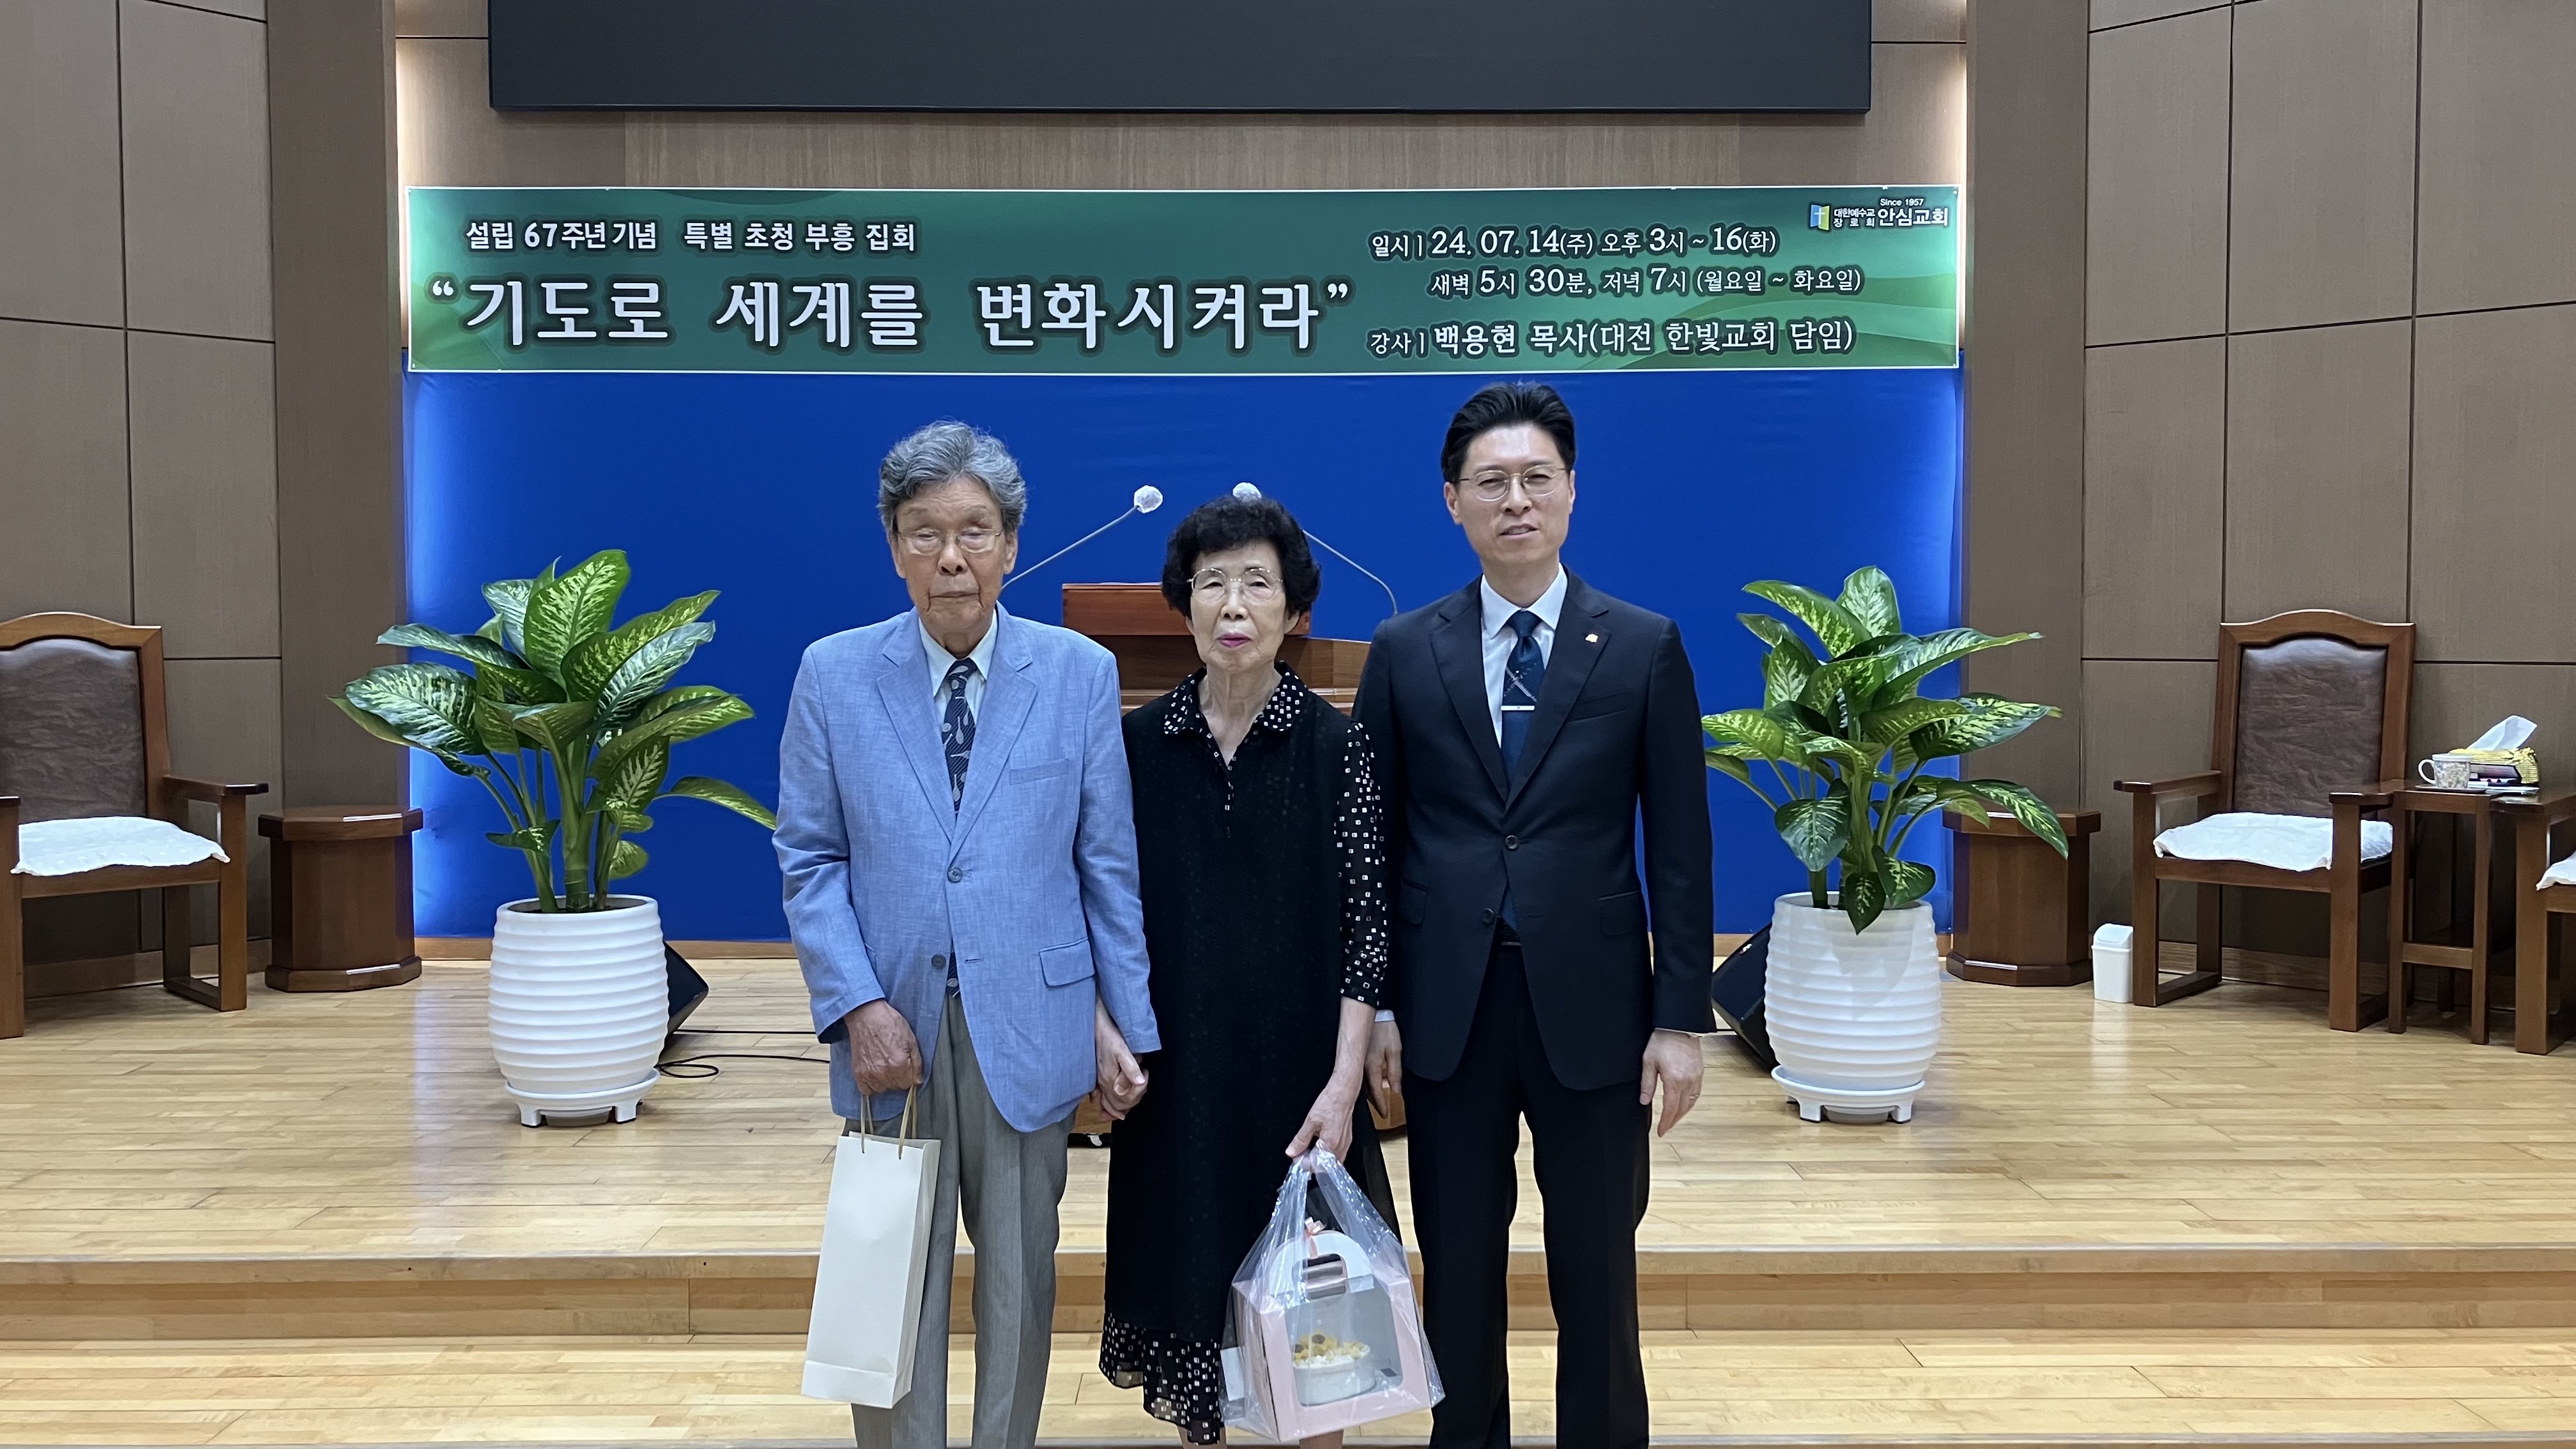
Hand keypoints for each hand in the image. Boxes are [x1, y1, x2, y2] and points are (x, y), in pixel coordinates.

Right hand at [845, 1000, 922, 1095]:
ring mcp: (869, 1074)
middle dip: (897, 1077)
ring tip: (883, 1065)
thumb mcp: (911, 1040)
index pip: (908, 1084)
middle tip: (893, 1061)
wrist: (866, 1015)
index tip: (905, 1066)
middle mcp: (884, 1072)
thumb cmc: (889, 1023)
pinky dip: (871, 1084)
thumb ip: (916, 1063)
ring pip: (882, 1089)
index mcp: (899, 1064)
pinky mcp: (858, 1073)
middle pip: (896, 1087)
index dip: (908, 1075)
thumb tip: (918, 1081)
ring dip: (884, 1081)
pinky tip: (874, 1072)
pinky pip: (866, 1090)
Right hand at [1092, 998, 1147, 1120]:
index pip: (1127, 1098)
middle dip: (1134, 1099)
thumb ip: (1131, 1068)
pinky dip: (1105, 1107)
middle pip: (1119, 1104)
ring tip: (1129, 1106)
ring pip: (1109, 1105)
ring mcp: (1099, 1083)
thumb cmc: (1109, 1038)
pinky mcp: (1097, 1079)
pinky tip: (1107, 1111)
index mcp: (1110, 1079)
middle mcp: (1103, 1084)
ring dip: (1119, 1108)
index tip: (1146, 1074)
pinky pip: (1099, 1100)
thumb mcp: (1123, 1051)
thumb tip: (1139, 1083)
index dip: (1140, 1090)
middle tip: (1142, 1084)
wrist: (1096, 1028)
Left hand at [1287, 1070, 1361, 1159]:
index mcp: (1330, 1144)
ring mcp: (1345, 1145)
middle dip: (1312, 1162)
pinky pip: (1338, 1155)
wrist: (1343, 1093)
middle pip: (1324, 1166)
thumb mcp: (1310, 1121)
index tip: (1296, 1156)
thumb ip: (1301, 1139)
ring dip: (1320, 1159)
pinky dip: (1328, 1154)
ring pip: (1332, 1162)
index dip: (1303, 1162)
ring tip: (1310, 1148)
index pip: (1315, 1165)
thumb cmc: (1329, 1103)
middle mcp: (1340, 1148)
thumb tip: (1291, 1152)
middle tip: (1302, 1152)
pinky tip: (1320, 1145)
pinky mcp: (1348, 1141)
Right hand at [1365, 1018, 1403, 1116]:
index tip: (1384, 1114)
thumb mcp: (1395, 1050)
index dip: (1380, 1105)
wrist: (1373, 1013)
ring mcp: (1357, 1062)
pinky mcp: (1357, 1056)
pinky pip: (1358, 1075)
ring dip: (1367, 1094)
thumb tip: (1396, 1090)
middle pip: (1366, 1091)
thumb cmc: (1385, 1029)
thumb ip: (1395, 1072)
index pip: (1376, 1092)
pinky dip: (1363, 1084)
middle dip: (1373, 1103)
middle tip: (1379, 1112)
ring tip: (1374, 1102)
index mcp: (1372, 1067)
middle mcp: (1362, 1067)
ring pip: (1361, 1084)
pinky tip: (1366, 1085)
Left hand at [1639, 1028, 1703, 1136]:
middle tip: (1666, 1127)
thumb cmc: (1663, 1040)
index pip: (1670, 1109)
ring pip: (1691, 1102)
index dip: (1665, 1122)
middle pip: (1682, 1108)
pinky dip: (1691, 1102)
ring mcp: (1696, 1077)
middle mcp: (1688, 1081)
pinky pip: (1697, 1092)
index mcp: (1674, 1080)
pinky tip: (1685, 1103)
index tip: (1661, 1131)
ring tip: (1674, 1118)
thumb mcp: (1648, 1062)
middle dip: (1673, 1120)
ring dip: (1683, 1113)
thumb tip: (1644, 1100)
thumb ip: (1647, 1083)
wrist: (1679, 1025)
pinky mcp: (1700, 1072)